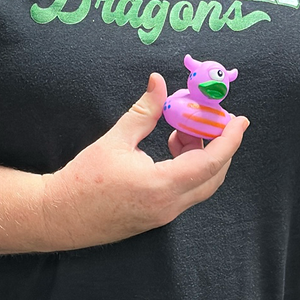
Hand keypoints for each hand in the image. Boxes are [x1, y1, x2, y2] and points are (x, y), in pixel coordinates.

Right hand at [40, 76, 247, 251]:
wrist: (59, 216)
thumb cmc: (83, 179)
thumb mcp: (115, 139)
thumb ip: (144, 111)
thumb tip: (158, 81)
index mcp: (161, 185)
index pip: (211, 162)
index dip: (229, 140)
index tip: (240, 120)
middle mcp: (169, 205)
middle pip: (213, 177)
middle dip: (219, 147)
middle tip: (213, 121)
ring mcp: (164, 216)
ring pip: (201, 187)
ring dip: (202, 158)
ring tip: (180, 133)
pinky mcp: (157, 218)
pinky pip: (186, 193)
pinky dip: (188, 171)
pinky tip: (170, 151)